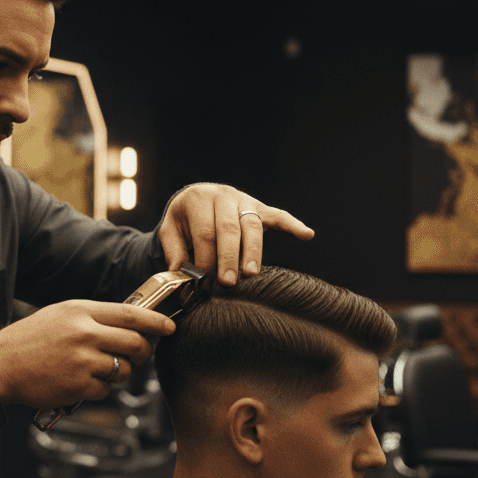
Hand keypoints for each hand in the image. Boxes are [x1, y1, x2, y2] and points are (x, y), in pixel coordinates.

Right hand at [0, 300, 174, 408]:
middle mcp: (85, 333)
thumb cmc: (29, 340)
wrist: (1, 364)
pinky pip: (105, 391)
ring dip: (117, 373)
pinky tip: (80, 382)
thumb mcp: (61, 314)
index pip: (130, 314)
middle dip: (143, 352)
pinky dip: (98, 390)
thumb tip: (128, 325)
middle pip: (134, 343)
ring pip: (123, 370)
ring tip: (96, 369)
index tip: (169, 327)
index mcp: (81, 311)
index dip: (155, 322)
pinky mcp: (78, 385)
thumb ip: (93, 317)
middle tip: (140, 355)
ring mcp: (83, 360)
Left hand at [159, 183, 313, 286]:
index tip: (203, 280)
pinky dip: (292, 224)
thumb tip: (179, 274)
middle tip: (228, 282)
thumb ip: (173, 250)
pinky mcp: (258, 206)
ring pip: (251, 225)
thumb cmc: (184, 219)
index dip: (205, 258)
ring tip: (251, 273)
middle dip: (229, 258)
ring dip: (253, 250)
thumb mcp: (170, 229)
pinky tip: (306, 234)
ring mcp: (243, 199)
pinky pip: (277, 214)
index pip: (204, 232)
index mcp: (197, 198)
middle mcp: (222, 195)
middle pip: (228, 229)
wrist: (195, 197)